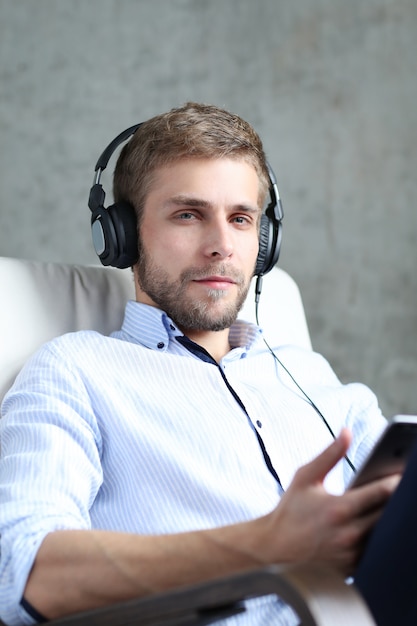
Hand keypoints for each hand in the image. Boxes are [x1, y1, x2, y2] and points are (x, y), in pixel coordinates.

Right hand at [257, 429, 399, 574]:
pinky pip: (374, 550)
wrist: (274, 547)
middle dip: (396, 499)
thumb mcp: (305, 476)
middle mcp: (349, 533)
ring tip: (391, 503)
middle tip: (401, 486)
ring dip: (388, 518)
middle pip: (389, 514)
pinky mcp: (352, 567)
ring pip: (384, 533)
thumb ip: (330, 454)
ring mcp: (352, 553)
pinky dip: (377, 537)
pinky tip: (376, 524)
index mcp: (339, 508)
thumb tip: (347, 432)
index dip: (396, 481)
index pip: (381, 493)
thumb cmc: (290, 509)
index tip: (403, 472)